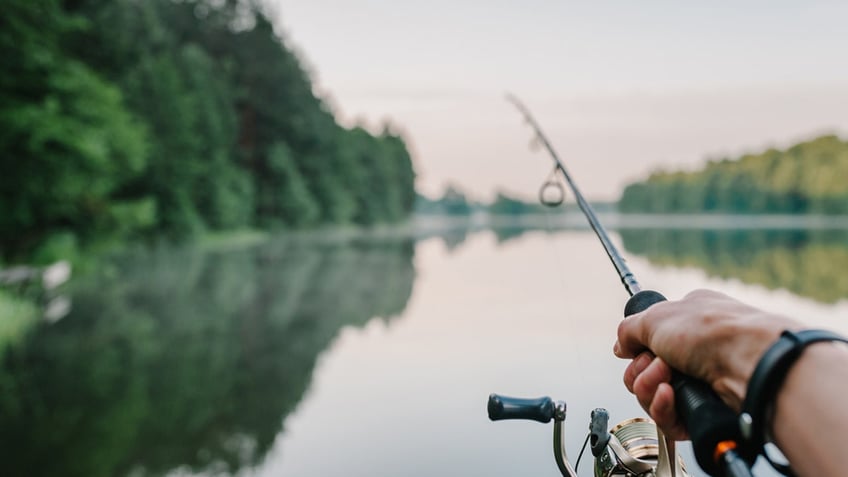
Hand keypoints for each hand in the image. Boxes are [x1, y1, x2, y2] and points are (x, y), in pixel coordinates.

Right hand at [614, 289, 798, 438]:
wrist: (750, 363)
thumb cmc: (713, 331)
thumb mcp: (657, 316)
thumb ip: (629, 330)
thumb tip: (621, 347)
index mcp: (688, 320)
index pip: (648, 341)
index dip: (637, 348)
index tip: (636, 349)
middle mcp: (694, 351)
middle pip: (644, 371)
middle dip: (641, 370)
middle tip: (657, 364)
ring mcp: (700, 382)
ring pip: (653, 396)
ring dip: (649, 387)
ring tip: (667, 379)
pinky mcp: (703, 410)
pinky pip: (668, 419)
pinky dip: (663, 408)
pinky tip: (670, 396)